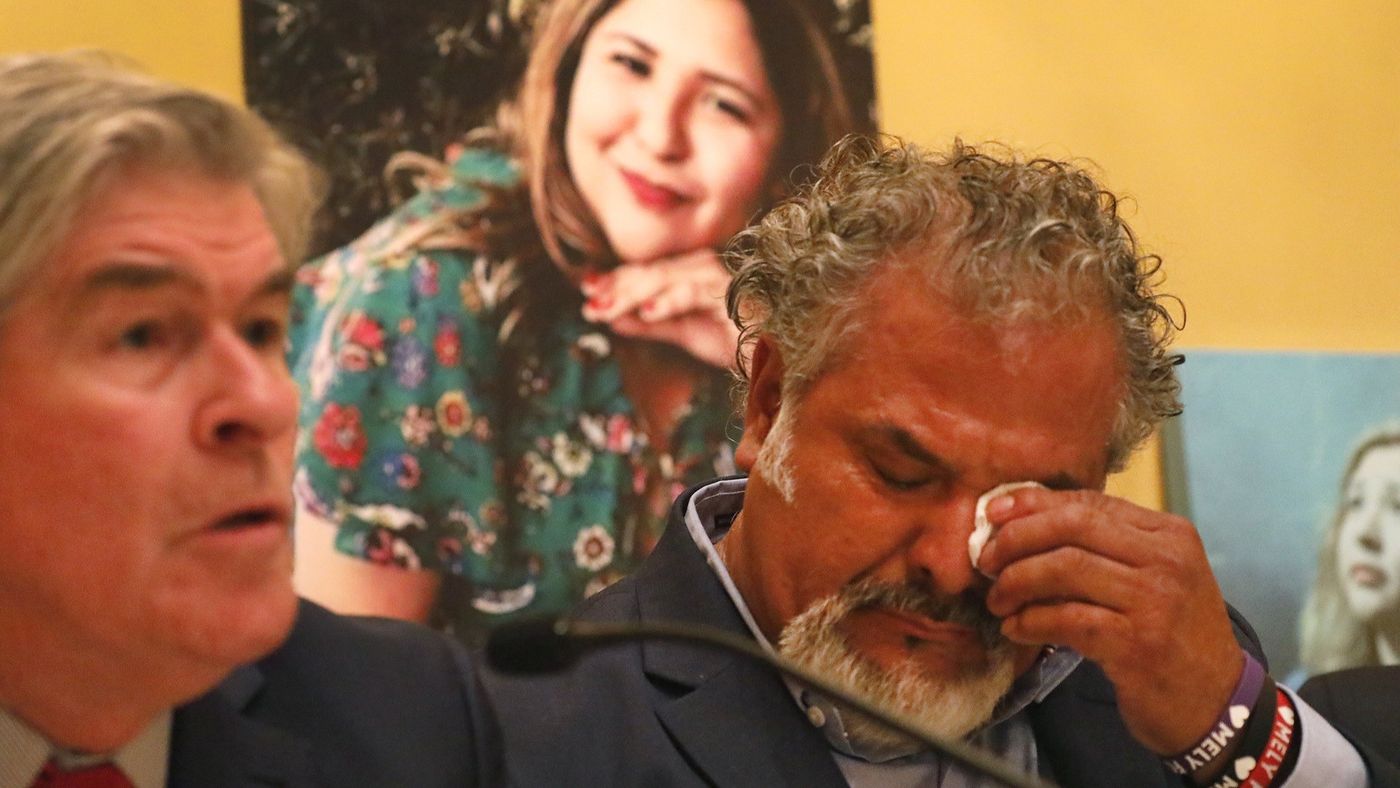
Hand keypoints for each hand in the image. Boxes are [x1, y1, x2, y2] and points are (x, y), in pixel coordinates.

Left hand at [580, 249, 738, 369]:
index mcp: (690, 272)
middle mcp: (701, 267)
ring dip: (631, 296)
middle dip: (615, 289)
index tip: (585, 296)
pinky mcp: (730, 294)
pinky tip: (647, 313)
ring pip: (664, 279)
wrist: (778, 353)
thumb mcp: (682, 332)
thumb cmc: (734, 339)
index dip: (613, 283)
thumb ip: (649, 324)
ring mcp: (716, 278)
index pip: (644, 273)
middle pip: (648, 273)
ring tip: (605, 311)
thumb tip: (610, 318)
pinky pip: (694, 293)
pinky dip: (670, 301)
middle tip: (589, 306)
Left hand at [979, 487, 1244, 754]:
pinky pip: (1067, 619)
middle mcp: (1166, 560)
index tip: (992, 514)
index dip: (1033, 505)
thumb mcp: (1152, 578)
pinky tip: (1016, 628)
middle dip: (1017, 539)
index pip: (1088, 503)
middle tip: (986, 561)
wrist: (1216, 703)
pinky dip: (1031, 621)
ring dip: (1016, 582)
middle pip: (1072, 526)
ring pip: (1064, 568)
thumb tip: (1021, 522)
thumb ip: (1102, 548)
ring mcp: (1155, 601)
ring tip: (998, 600)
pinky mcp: (1138, 644)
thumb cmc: (1172, 636)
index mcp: (1168, 534)